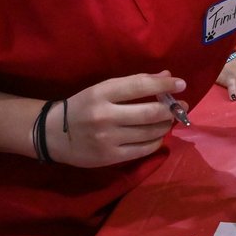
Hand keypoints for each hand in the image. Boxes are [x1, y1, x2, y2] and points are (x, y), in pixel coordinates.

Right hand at [45, 71, 186, 167]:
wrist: (53, 135)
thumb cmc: (83, 107)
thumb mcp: (103, 89)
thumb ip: (134, 83)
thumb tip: (168, 77)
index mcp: (101, 93)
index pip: (139, 86)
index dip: (165, 86)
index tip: (181, 84)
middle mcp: (104, 116)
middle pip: (150, 113)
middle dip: (172, 108)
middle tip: (181, 105)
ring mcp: (107, 139)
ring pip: (150, 132)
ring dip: (166, 124)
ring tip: (170, 119)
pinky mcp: (109, 157)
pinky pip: (143, 149)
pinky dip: (157, 141)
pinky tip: (158, 135)